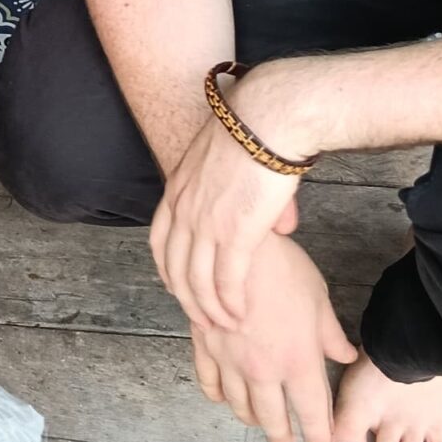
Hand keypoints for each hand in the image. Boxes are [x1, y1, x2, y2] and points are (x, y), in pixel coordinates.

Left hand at [151, 74, 311, 329]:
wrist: (270, 116)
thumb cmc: (262, 131)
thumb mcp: (235, 163)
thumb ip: (245, 198)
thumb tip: (280, 228)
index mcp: (178, 188)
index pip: (160, 240)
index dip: (167, 269)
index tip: (177, 287)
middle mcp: (184, 208)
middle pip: (174, 268)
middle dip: (187, 298)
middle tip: (202, 319)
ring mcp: (206, 222)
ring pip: (197, 282)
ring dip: (209, 309)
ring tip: (223, 326)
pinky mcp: (234, 233)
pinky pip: (226, 281)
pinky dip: (230, 304)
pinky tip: (240, 317)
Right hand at [187, 235, 357, 441]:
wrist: (235, 247)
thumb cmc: (282, 268)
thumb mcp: (317, 299)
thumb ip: (330, 335)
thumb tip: (346, 354)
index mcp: (298, 361)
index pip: (312, 415)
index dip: (319, 434)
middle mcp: (264, 370)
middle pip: (273, 420)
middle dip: (283, 437)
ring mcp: (231, 361)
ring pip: (240, 407)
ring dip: (252, 420)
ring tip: (259, 424)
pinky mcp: (206, 346)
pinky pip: (210, 384)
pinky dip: (218, 396)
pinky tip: (224, 398)